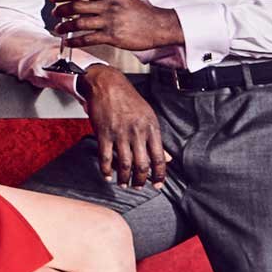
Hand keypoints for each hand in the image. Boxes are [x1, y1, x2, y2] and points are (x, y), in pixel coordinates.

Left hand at [53, 0, 182, 53]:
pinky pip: (87, 38)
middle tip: (55, 13)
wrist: (159, 26)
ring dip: (65, 26)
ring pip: (79, 22)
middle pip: (77, 6)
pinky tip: (68, 41)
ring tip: (59, 28)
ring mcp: (110, 21)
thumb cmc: (141, 13)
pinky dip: (74, 40)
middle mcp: (108, 5)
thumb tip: (84, 0)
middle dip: (61, 10)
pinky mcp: (112, 36)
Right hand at [82, 67, 169, 188]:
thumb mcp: (148, 116)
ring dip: (124, 178)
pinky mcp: (104, 133)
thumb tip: (167, 157)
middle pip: (142, 165)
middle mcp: (137, 132)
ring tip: (124, 184)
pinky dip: (106, 170)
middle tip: (139, 187)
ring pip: (125, 164)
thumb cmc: (128, 99)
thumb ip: (156, 138)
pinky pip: (106, 157)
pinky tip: (108, 176)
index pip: (159, 158)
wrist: (107, 85)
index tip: (158, 185)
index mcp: (151, 128)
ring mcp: (120, 134)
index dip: (160, 174)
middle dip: (141, 180)